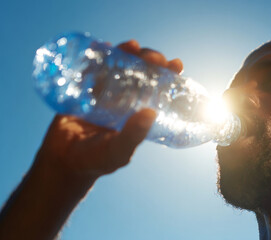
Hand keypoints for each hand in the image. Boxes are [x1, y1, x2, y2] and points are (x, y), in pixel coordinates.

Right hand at [36, 40, 183, 179]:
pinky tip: (102, 45)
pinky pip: (92, 68)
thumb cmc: (96, 160)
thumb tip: (151, 113)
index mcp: (139, 112)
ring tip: (133, 46)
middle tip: (155, 58)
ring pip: (119, 66)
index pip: (159, 88)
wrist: (63, 161)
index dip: (169, 74)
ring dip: (127, 53)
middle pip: (142, 72)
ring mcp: (105, 92)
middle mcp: (125, 99)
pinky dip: (97, 55)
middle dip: (150, 61)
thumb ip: (133, 136)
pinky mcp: (83, 89)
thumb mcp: (118, 151)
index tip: (176, 64)